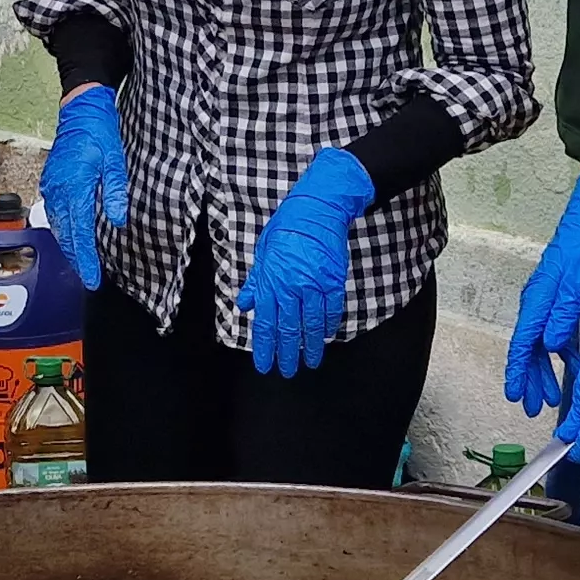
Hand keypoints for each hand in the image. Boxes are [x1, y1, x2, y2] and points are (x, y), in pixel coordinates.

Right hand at [41, 85, 129, 289]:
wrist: (80, 110)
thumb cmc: (99, 133)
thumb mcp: (114, 161)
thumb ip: (114, 192)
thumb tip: (119, 221)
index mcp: (74, 186)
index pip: (80, 233)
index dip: (86, 259)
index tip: (93, 278)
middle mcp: (58, 190)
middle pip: (66, 235)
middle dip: (77, 259)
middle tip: (89, 278)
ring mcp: (51, 187)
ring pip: (58, 227)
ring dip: (69, 247)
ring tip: (82, 264)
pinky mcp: (50, 183)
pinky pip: (55, 214)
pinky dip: (64, 230)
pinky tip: (72, 238)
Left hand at [235, 148, 374, 376]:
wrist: (318, 208)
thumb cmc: (287, 226)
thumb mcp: (263, 251)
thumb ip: (256, 281)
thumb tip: (246, 303)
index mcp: (270, 280)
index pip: (265, 323)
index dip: (265, 348)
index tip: (265, 365)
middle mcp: (291, 287)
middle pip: (287, 329)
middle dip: (286, 354)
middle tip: (287, 371)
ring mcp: (314, 285)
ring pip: (311, 325)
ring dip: (310, 346)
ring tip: (309, 362)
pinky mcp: (333, 281)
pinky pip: (331, 311)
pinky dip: (327, 326)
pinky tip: (324, 336)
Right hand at [509, 171, 579, 414]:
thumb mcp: (579, 281)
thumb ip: (563, 313)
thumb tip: (548, 345)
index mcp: (538, 299)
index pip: (523, 342)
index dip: (517, 370)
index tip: (514, 394)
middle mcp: (538, 301)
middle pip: (528, 348)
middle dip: (530, 378)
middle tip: (532, 406)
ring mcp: (549, 300)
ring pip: (541, 343)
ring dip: (545, 370)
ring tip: (550, 397)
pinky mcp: (561, 298)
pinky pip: (555, 332)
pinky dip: (561, 352)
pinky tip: (571, 366)